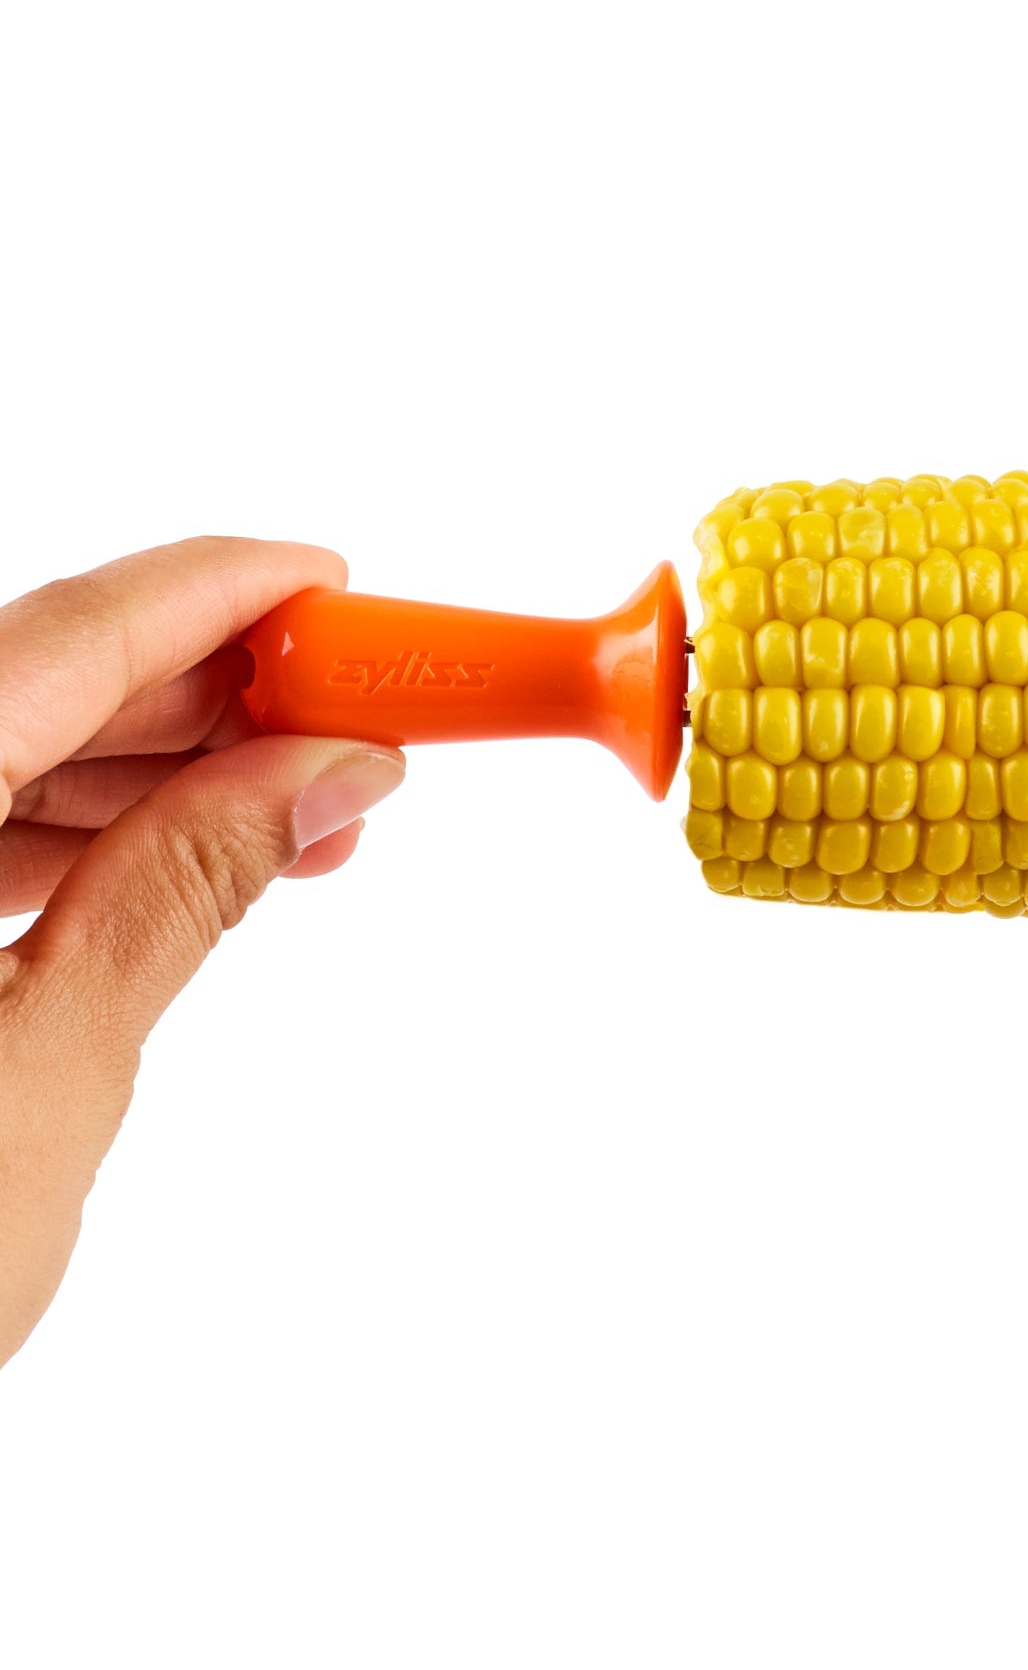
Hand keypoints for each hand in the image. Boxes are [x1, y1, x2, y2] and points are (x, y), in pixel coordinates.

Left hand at [0, 538, 404, 1365]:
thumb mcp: (38, 1084)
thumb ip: (181, 895)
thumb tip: (320, 770)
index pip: (60, 640)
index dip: (214, 593)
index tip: (333, 585)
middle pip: (26, 682)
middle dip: (204, 693)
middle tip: (353, 717)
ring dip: (150, 770)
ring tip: (300, 812)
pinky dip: (70, 836)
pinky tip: (177, 861)